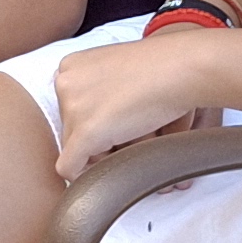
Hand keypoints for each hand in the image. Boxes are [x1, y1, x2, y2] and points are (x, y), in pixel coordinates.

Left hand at [46, 34, 216, 181]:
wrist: (177, 69)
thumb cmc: (159, 67)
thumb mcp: (115, 70)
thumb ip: (96, 89)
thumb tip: (93, 121)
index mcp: (70, 66)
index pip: (69, 108)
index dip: (92, 121)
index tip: (114, 122)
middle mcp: (64, 84)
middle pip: (70, 129)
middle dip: (97, 138)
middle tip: (128, 132)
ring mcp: (72, 109)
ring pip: (73, 149)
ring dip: (103, 150)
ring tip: (133, 136)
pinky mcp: (85, 133)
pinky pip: (68, 168)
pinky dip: (83, 175)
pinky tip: (107, 169)